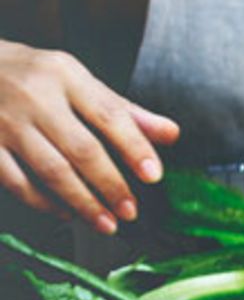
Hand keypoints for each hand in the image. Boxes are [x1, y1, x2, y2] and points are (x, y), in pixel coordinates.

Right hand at [0, 40, 179, 232]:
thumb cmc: (34, 77)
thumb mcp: (78, 80)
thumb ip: (124, 110)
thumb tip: (171, 133)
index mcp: (66, 75)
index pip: (110, 114)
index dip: (135, 147)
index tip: (154, 175)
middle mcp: (36, 97)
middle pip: (81, 149)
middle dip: (111, 185)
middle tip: (130, 211)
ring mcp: (5, 122)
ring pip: (51, 171)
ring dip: (83, 203)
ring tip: (106, 223)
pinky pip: (17, 181)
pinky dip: (44, 202)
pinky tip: (66, 213)